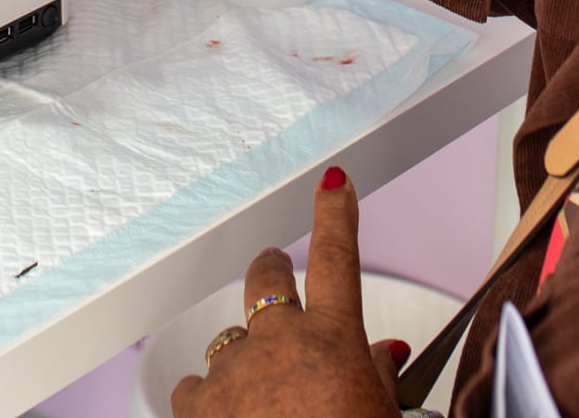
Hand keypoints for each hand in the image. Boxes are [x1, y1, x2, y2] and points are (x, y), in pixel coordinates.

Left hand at [174, 167, 403, 417]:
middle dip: (271, 269)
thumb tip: (382, 352)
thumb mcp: (384, 414)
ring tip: (263, 397)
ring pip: (230, 342)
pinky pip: (195, 385)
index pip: (339, 255)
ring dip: (244, 358)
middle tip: (274, 269)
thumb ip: (378, 375)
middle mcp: (278, 342)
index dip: (337, 212)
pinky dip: (209, 397)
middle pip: (267, 278)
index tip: (334, 183)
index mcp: (334, 340)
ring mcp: (232, 372)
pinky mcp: (195, 405)